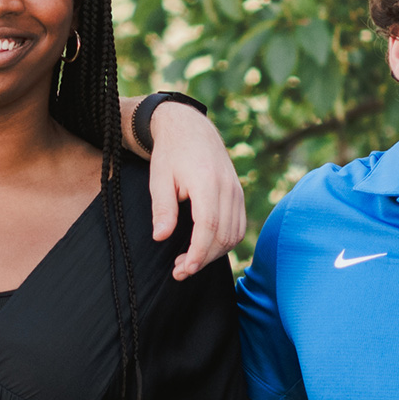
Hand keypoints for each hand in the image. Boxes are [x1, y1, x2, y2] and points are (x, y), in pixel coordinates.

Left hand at [146, 107, 246, 279]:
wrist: (190, 129)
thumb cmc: (171, 154)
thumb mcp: (159, 178)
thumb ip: (163, 208)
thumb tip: (161, 237)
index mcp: (207, 182)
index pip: (209, 226)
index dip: (198, 252)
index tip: (183, 270)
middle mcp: (228, 188)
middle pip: (223, 235)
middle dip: (203, 259)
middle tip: (178, 271)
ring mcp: (237, 191)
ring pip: (234, 235)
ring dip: (214, 254)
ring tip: (187, 261)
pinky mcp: (239, 195)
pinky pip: (238, 227)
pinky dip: (224, 243)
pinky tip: (204, 248)